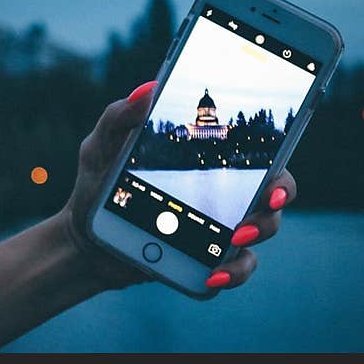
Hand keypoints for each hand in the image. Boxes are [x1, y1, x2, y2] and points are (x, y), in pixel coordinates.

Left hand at [62, 80, 296, 291]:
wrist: (83, 241)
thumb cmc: (98, 186)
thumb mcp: (100, 148)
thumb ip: (118, 117)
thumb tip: (146, 89)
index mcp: (209, 161)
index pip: (258, 153)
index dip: (279, 155)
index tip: (275, 160)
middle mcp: (224, 194)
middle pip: (273, 192)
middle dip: (278, 196)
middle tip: (263, 201)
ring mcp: (219, 230)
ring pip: (263, 233)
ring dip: (258, 234)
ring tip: (233, 239)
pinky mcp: (208, 262)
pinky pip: (234, 270)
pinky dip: (231, 274)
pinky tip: (211, 275)